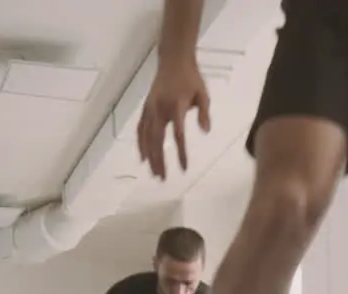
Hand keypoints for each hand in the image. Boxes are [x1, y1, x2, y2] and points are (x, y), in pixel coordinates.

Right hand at [137, 58, 211, 179]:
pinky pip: (141, 129)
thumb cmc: (191, 78)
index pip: (178, 134)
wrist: (173, 59)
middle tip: (163, 179)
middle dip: (159, 160)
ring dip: (150, 156)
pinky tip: (143, 158)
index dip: (180, 152)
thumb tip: (206, 131)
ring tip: (154, 173)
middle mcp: (160, 108)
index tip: (183, 168)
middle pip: (158, 140)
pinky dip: (141, 144)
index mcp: (177, 106)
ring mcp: (151, 108)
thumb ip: (204, 113)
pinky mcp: (146, 108)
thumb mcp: (203, 94)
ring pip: (147, 137)